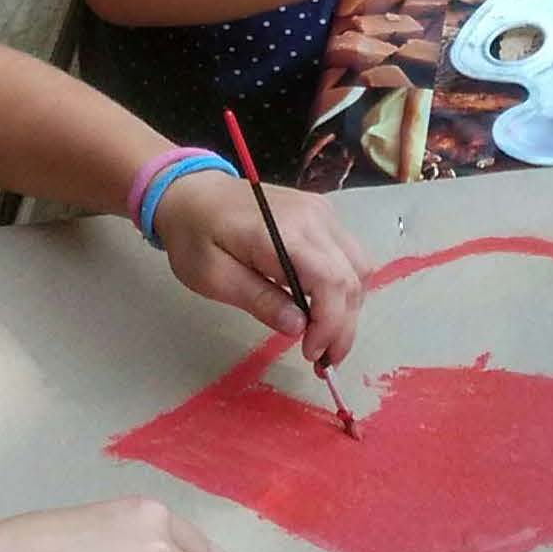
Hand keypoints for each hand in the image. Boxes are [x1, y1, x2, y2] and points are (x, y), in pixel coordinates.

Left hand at [153, 171, 371, 372]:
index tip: (311, 354)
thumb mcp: (213, 277)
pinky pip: (349, 255)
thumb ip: (258, 300)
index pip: (331, 281)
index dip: (330, 324)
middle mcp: (314, 217)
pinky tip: (323, 308)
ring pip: (359, 267)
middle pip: (352, 277)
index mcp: (283, 232)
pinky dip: (344, 287)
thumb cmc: (195, 236)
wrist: (193, 192)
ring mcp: (322, 213)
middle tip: (323, 360)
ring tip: (325, 338)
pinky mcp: (322, 215)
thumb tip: (298, 327)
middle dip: (344, 325)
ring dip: (349, 307)